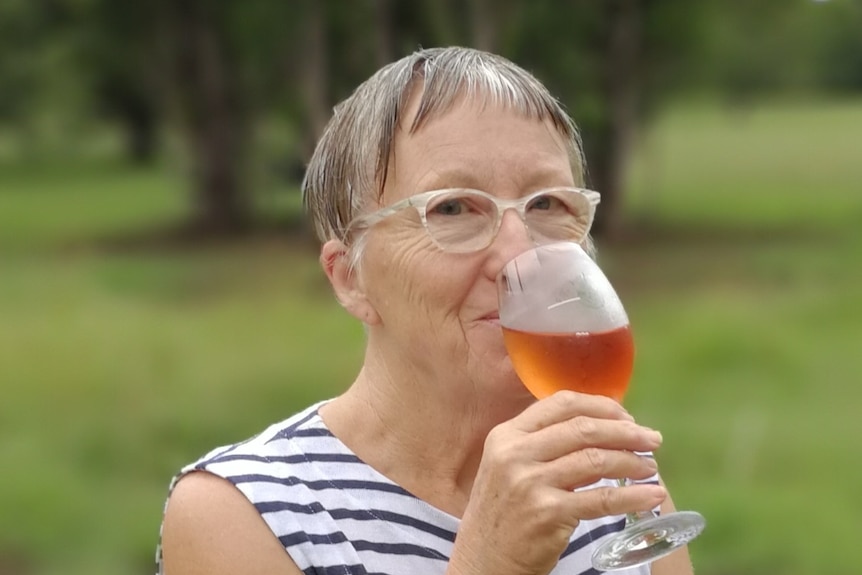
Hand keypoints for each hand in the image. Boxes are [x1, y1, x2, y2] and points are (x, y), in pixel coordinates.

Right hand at [448, 391, 665, 574]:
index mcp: (507, 435)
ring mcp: (531, 483)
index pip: (561, 403)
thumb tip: (601, 430)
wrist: (483, 559)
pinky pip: (602, 499)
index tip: (626, 415)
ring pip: (595, 460)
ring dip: (632, 461)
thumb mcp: (510, 466)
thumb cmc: (503, 511)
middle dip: (625, 431)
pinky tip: (652, 496)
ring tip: (651, 468)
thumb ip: (544, 445)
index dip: (600, 405)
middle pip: (583, 428)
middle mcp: (515, 453)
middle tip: (651, 439)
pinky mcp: (548, 513)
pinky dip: (633, 496)